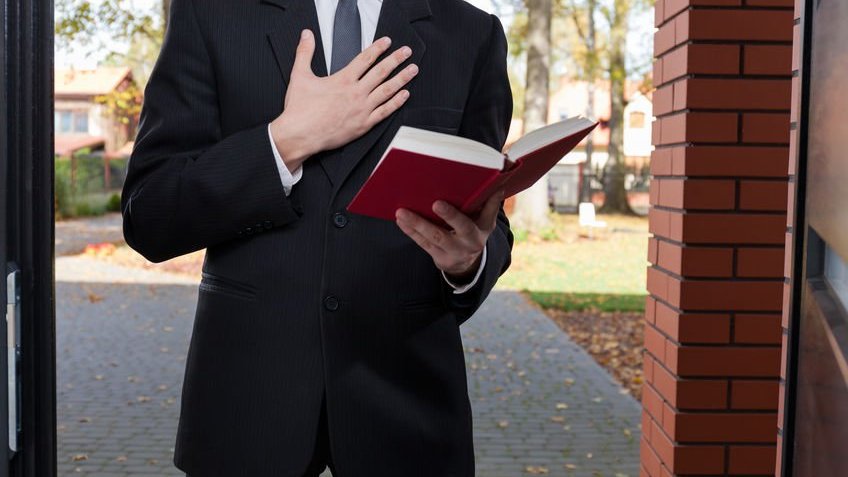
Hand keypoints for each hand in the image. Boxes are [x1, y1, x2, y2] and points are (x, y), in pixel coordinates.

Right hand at [269, 29, 417, 170]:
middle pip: (381, 72)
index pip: (365, 59)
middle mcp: (356, 93)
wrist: (300, 135)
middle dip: (396, 59)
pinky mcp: (364, 124)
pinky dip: (396, 103)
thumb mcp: (300, 76)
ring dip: (402, 79)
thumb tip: (307, 35)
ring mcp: (362, 109)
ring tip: (413, 70)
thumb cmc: (300, 109)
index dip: (378, 48)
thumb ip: (305, 53)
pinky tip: (405, 95)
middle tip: (406, 52)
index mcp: (343, 80)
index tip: (388, 42)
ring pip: (387, 91)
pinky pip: (385, 112)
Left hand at [395, 189, 504, 278]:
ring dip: (414, 225)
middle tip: (412, 209)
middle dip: (426, 223)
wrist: (470, 262)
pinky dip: (411, 232)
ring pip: (430, 239)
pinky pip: (423, 244)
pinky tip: (401, 221)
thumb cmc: (476, 233)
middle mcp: (464, 246)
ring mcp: (450, 254)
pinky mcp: (439, 258)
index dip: (451, 215)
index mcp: (477, 234)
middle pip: (442, 235)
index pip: (464, 224)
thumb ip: (491, 206)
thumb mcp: (487, 222)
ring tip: (401, 212)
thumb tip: (498, 187)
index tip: (437, 203)